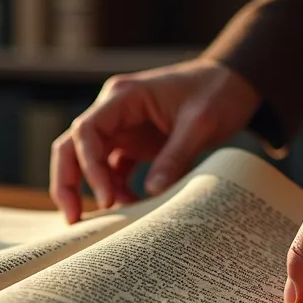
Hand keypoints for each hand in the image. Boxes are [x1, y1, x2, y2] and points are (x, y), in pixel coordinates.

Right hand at [50, 58, 260, 222]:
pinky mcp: (133, 144)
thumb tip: (151, 195)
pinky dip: (117, 190)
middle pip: (72, 147)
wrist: (235, 81)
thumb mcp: (201, 123)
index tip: (105, 198)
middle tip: (73, 220)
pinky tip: (133, 207)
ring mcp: (122, 129)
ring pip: (88, 161)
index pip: (86, 131)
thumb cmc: (216, 91)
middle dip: (68, 183)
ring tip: (111, 220)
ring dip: (92, 191)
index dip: (88, 166)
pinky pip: (112, 170)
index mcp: (123, 97)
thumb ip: (175, 156)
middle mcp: (114, 112)